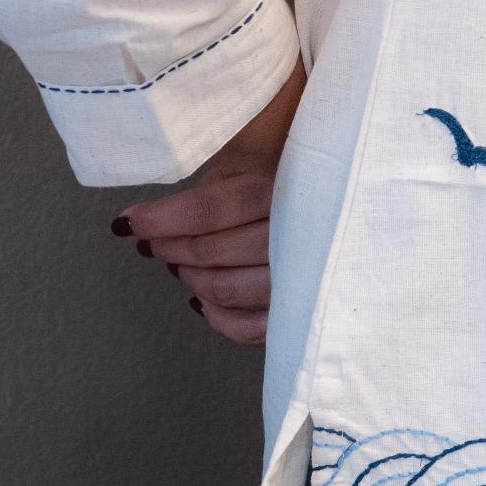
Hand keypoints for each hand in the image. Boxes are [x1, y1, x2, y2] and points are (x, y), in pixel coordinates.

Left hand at [112, 56, 307, 343]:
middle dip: (170, 248)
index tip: (126, 222)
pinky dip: (218, 317)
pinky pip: (251, 328)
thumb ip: (220, 165)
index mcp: (288, 186)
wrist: (360, 199)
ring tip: (177, 263)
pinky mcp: (306, 310)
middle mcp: (300, 232)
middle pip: (212, 252)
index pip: (211, 209)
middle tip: (150, 241)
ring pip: (226, 289)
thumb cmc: (297, 178)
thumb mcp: (259, 157)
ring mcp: (305, 276)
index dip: (161, 219)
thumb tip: (158, 162)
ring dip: (191, 277)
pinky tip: (200, 300)